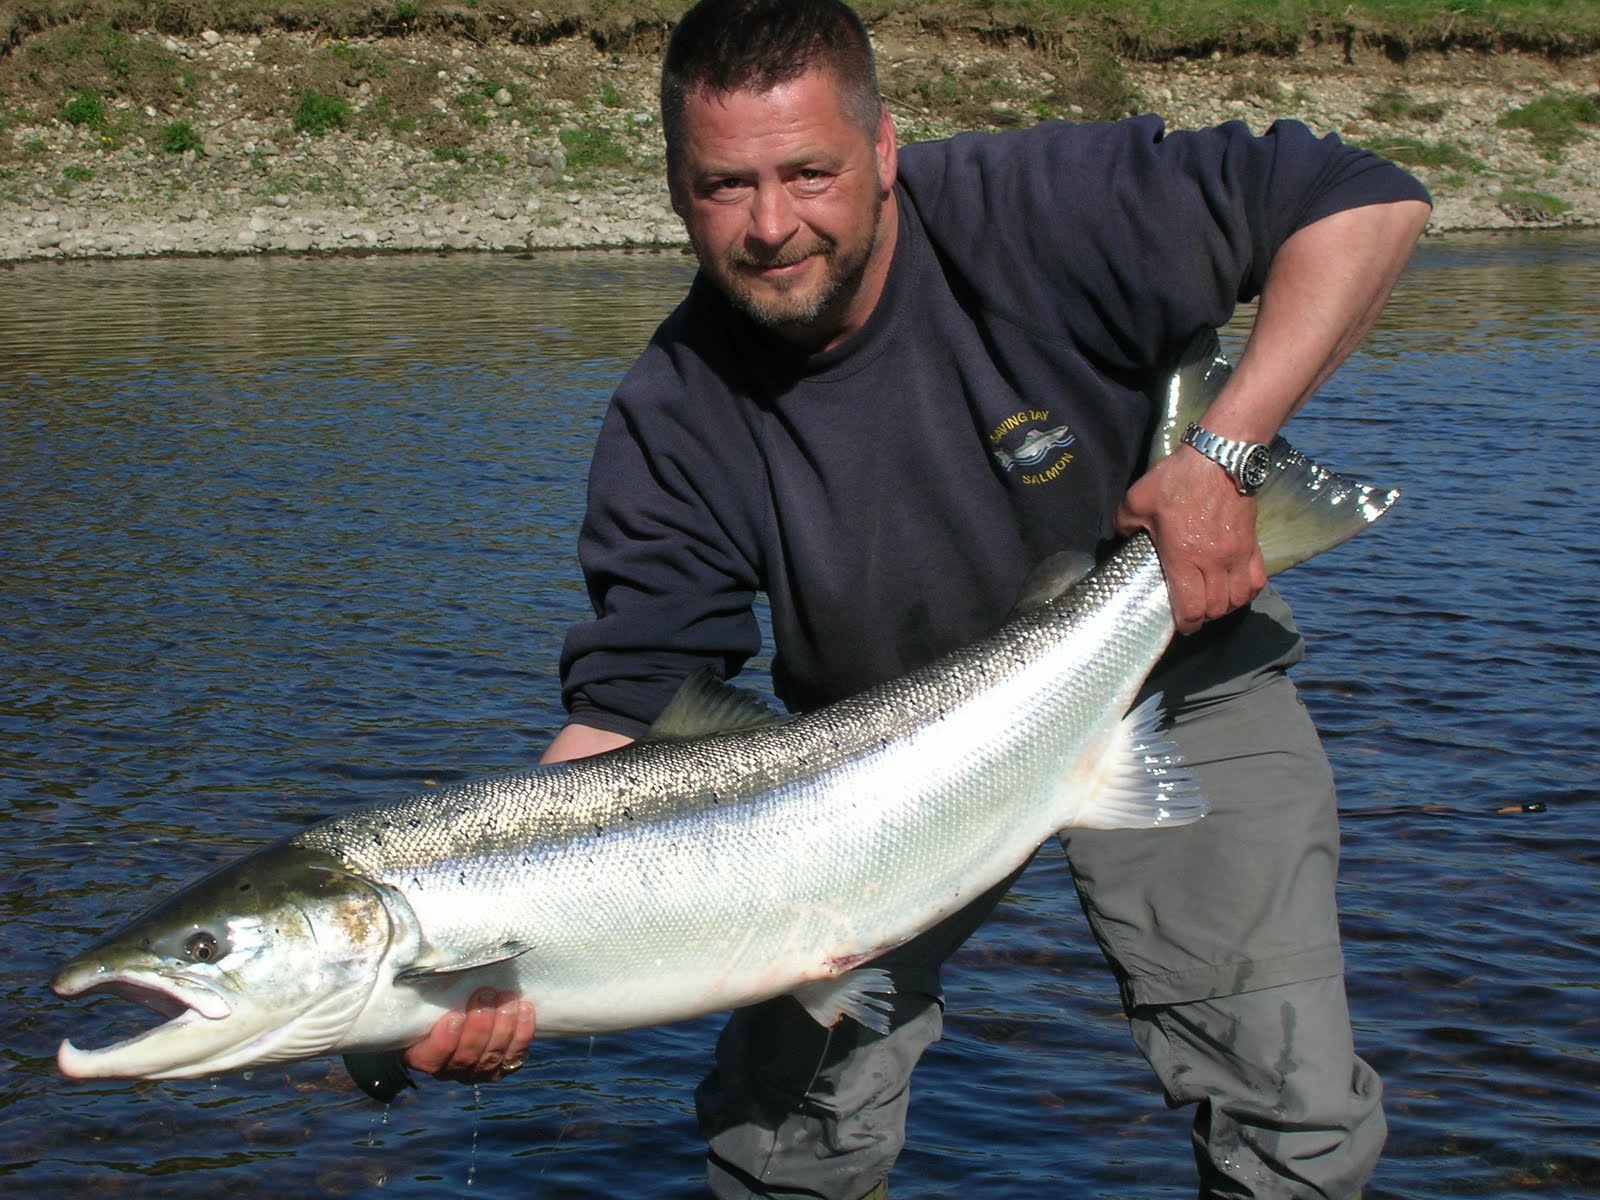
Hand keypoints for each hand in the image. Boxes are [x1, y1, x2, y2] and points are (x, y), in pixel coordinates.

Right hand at [403, 988, 535, 1083]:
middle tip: (485, 995)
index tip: (454, 1016)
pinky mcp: (503, 1063)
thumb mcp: (419, 992)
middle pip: (466, 1058)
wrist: (459, 1006)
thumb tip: (412, 949)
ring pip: (491, 1057)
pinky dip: (522, 1033)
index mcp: (421, 1053)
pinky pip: (515, 1056)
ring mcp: (477, 1068)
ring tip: (507, 999)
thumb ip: (418, 982)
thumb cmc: (434, 997)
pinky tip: (525, 1009)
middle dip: (479, 1026)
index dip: (444, 1042)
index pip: (431, 1058)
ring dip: (503, 1027)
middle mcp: (449, 1068)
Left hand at [1115, 446, 1265, 635]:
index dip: (1185, 624)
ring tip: (1213, 602)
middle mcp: (1214, 561)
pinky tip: (1235, 589)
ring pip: (1238, 598)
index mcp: (1184, 556)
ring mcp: (1237, 554)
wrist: (1221, 456)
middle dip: (1203, 617)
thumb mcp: (1137, 499)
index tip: (1180, 625)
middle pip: (1216, 608)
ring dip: (1225, 607)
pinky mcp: (1253, 544)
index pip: (1191, 607)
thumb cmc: (1177, 479)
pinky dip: (1246, 591)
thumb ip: (1124, 524)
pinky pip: (1257, 580)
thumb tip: (1121, 537)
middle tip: (1193, 612)